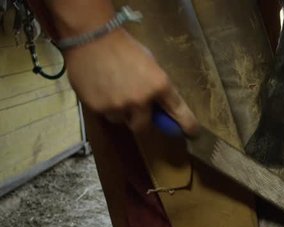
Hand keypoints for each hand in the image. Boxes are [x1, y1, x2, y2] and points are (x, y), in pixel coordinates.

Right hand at [62, 29, 198, 134]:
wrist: (91, 36)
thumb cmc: (123, 46)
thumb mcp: (149, 64)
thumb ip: (156, 86)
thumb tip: (160, 104)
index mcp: (159, 85)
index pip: (179, 112)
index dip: (187, 125)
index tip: (192, 133)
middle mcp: (141, 100)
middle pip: (144, 127)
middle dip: (141, 120)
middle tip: (135, 111)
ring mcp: (119, 106)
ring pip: (122, 120)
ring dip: (121, 112)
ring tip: (113, 91)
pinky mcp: (99, 108)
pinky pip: (106, 114)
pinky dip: (105, 106)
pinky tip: (100, 88)